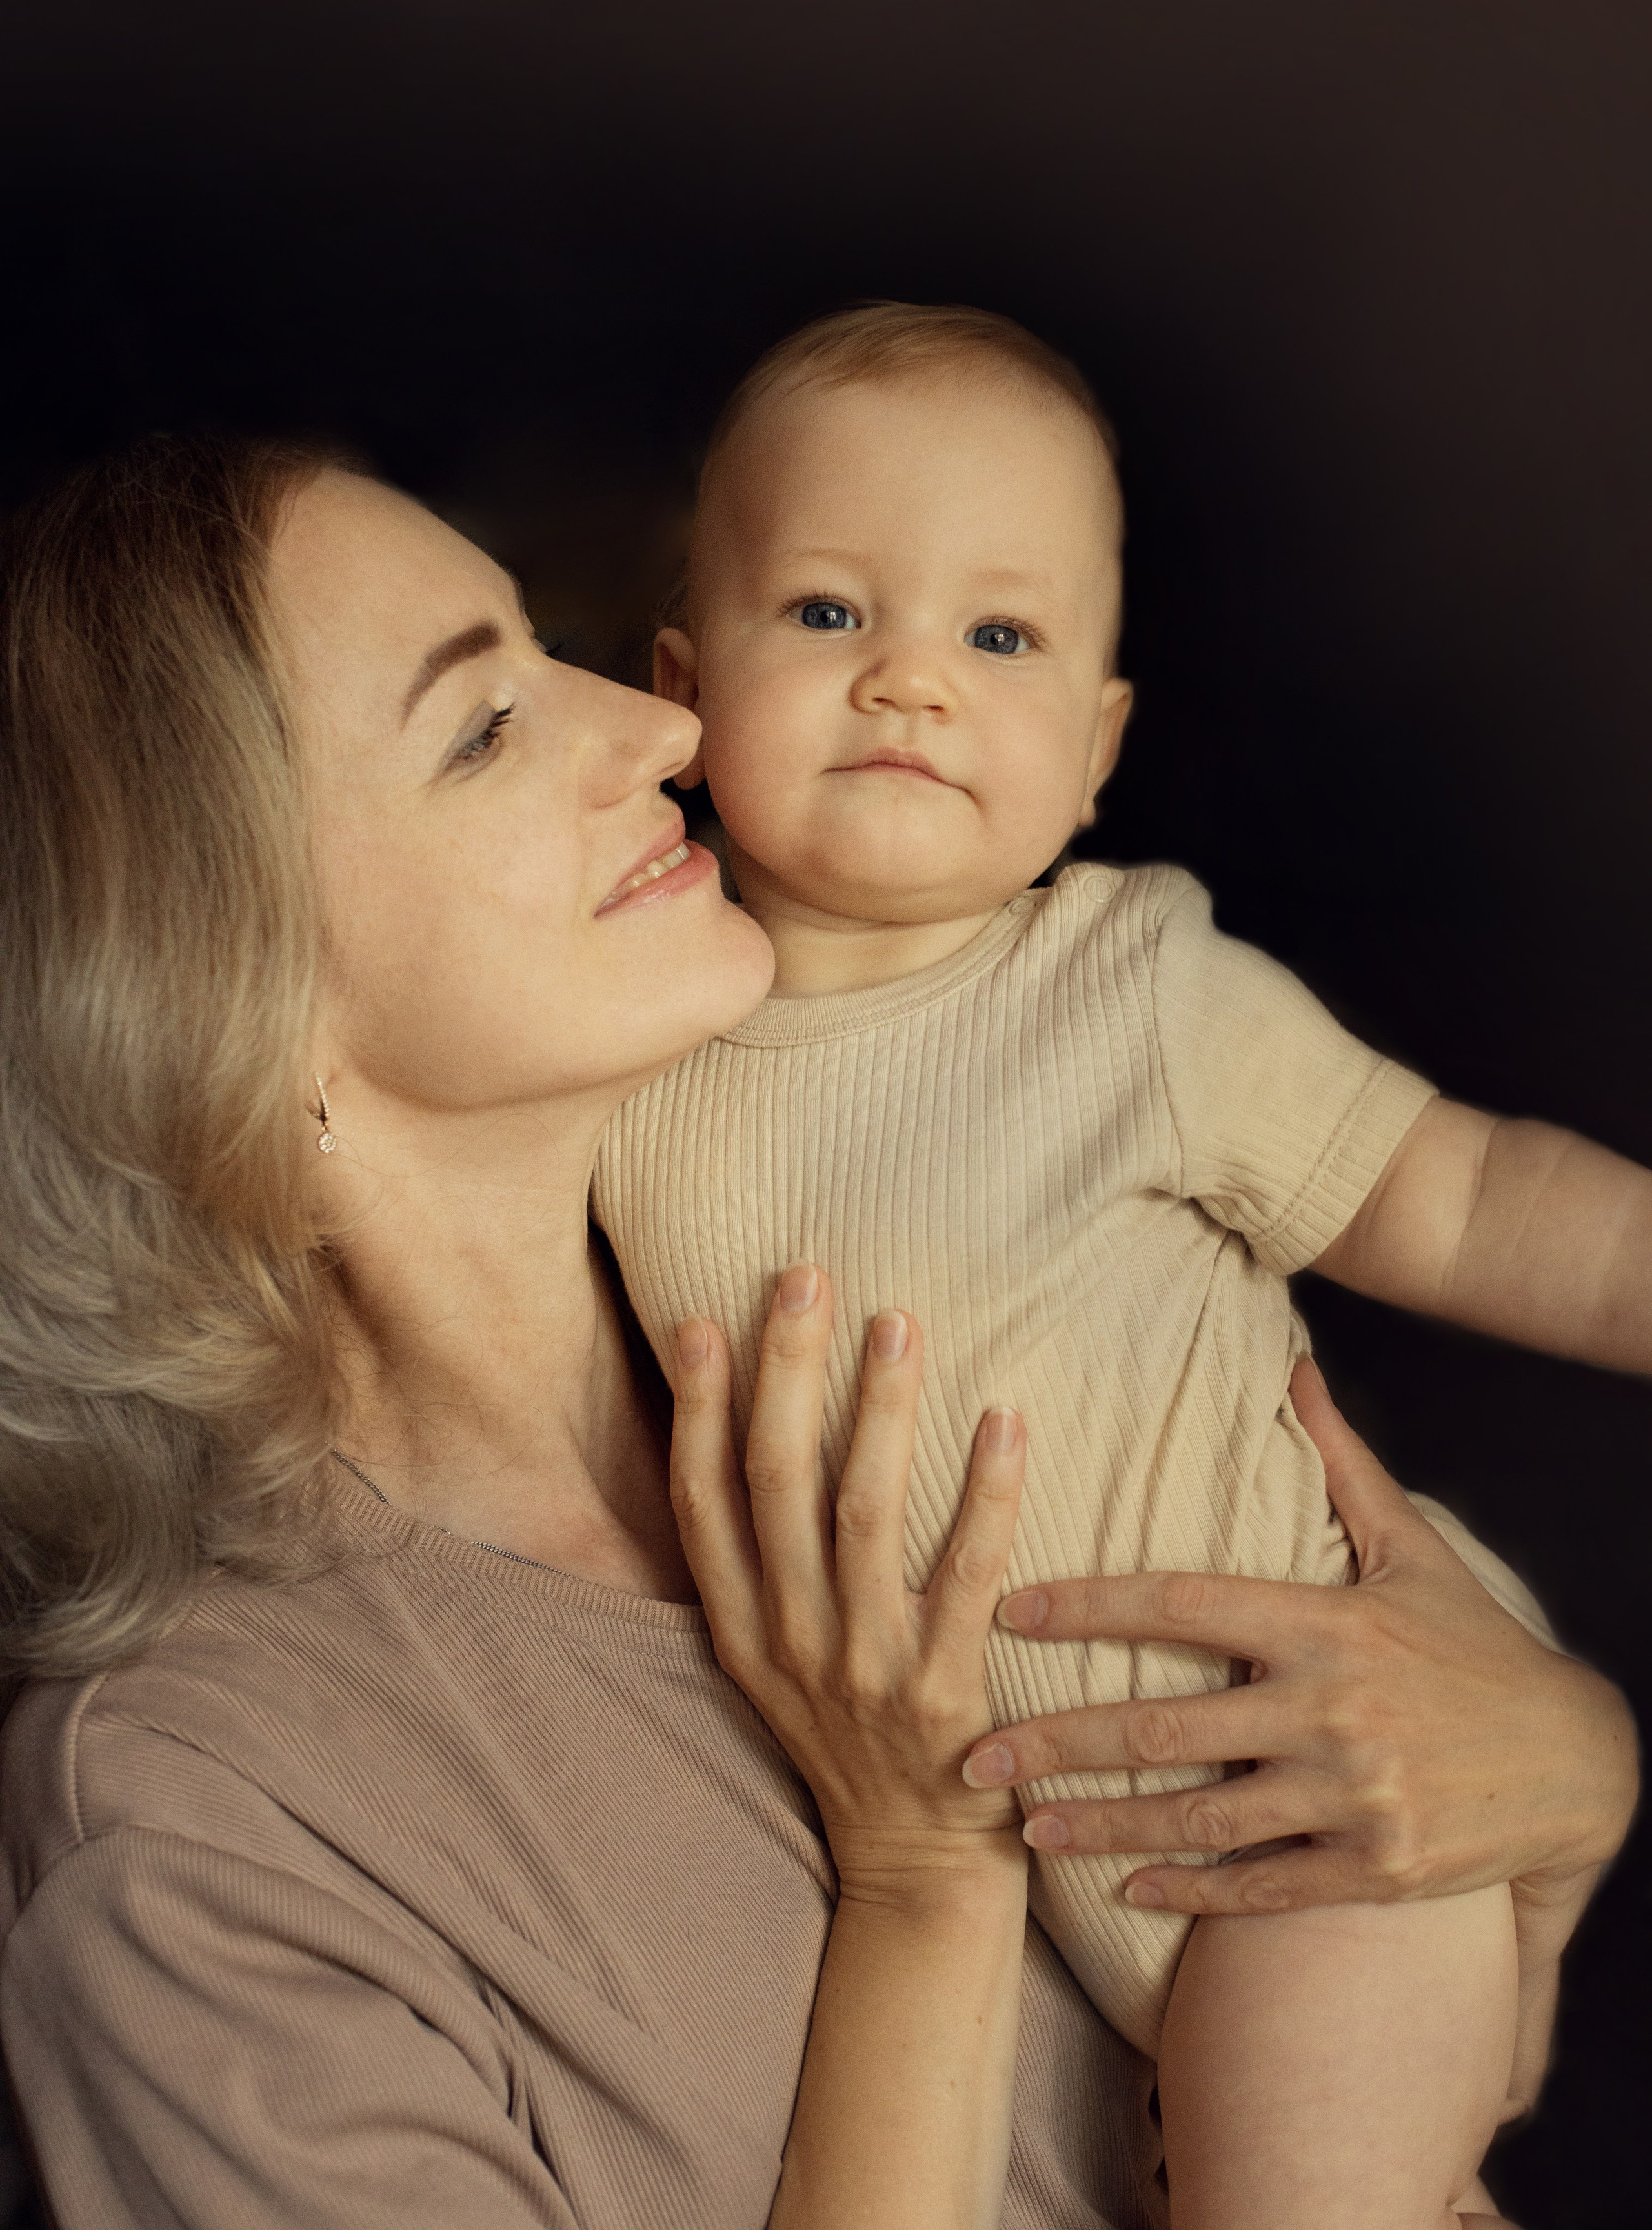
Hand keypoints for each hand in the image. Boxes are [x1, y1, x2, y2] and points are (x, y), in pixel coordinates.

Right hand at [671, 1261, 1028, 1891]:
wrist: (915, 1873)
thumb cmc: (850, 1743)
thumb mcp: (774, 1666)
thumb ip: (761, 1571)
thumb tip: (752, 1439)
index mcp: (740, 1632)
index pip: (700, 1501)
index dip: (698, 1409)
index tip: (702, 1321)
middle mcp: (789, 1644)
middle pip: (774, 1485)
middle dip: (785, 1373)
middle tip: (805, 1276)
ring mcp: (864, 1672)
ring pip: (862, 1515)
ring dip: (878, 1410)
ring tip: (897, 1321)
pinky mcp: (946, 1696)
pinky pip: (968, 1575)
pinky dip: (986, 1492)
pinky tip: (1005, 1419)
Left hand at [962, 1358, 1637, 1914]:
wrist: (1580, 1763)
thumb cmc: (1477, 1647)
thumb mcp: (1415, 1547)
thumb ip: (1340, 1462)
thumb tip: (1294, 1368)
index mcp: (1325, 1622)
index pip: (1179, 1604)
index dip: (1084, 1606)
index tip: (1005, 1611)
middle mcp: (1331, 1709)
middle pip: (1163, 1725)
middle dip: (1057, 1742)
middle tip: (970, 1754)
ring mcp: (1353, 1796)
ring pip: (1197, 1816)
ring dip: (1100, 1824)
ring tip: (1025, 1828)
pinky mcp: (1376, 1870)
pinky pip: (1262, 1887)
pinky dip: (1189, 1888)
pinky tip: (1126, 1883)